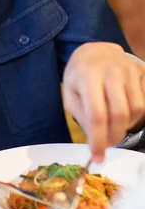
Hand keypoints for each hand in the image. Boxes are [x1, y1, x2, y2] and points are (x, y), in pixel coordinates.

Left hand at [63, 43, 144, 161]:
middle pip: (120, 114)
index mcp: (88, 76)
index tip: (98, 157)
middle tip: (108, 144)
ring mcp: (130, 69)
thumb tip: (96, 142)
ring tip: (115, 125)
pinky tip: (125, 113)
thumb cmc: (80, 75)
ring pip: (137, 109)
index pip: (97, 114)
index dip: (99, 140)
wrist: (95, 50)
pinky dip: (137, 114)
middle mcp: (111, 70)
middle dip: (114, 136)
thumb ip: (81, 116)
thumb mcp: (70, 93)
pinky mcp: (142, 70)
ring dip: (127, 125)